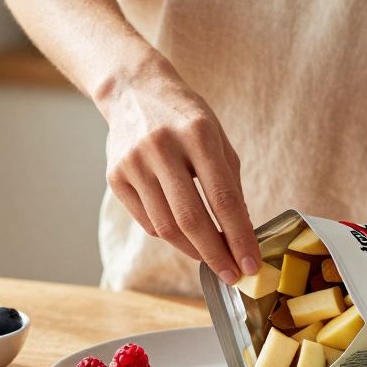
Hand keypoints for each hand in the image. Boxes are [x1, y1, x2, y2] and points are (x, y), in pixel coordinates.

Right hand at [100, 58, 260, 283]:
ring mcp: (134, 163)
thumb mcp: (217, 138)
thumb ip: (230, 183)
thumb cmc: (184, 118)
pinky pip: (147, 221)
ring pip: (165, 226)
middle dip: (215, 254)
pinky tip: (183, 235)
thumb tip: (241, 235)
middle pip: (190, 218)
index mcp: (197, 134)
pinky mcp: (115, 177)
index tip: (251, 264)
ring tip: (211, 258)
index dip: (239, 236)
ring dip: (192, 250)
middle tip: (232, 274)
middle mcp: (162, 147)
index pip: (223, 198)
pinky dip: (169, 235)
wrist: (134, 91)